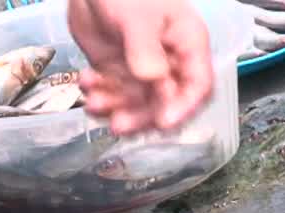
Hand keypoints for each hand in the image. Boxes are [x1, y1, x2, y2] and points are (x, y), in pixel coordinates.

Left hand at [67, 0, 214, 134]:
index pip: (198, 86)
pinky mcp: (117, 71)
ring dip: (115, 109)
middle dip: (142, 117)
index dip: (184, 108)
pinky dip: (99, 97)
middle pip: (165, 103)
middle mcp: (168, 61)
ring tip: (93, 102)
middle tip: (118, 124)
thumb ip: (144, 48)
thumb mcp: (136, 16)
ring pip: (136, 105)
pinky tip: (86, 83)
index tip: (163, 122)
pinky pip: (113, 96)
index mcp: (187, 43)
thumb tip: (153, 78)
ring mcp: (142, 68)